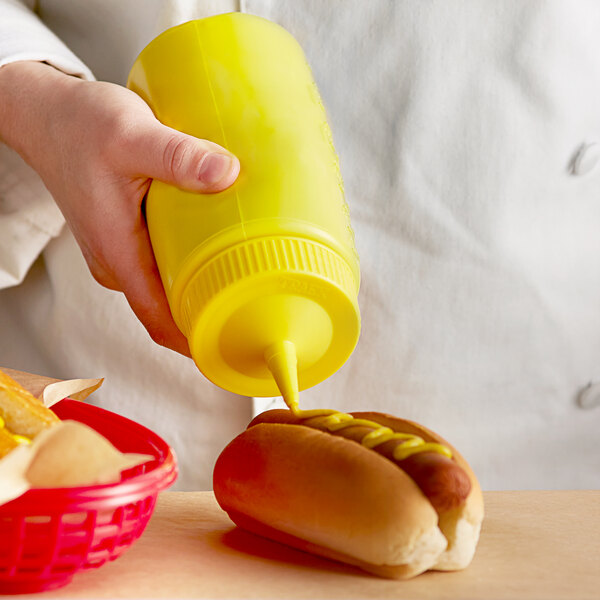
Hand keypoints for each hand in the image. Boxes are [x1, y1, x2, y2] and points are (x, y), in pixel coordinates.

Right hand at [0, 61, 239, 355]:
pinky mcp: (128, 238)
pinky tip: (219, 247)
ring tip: (250, 279)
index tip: (236, 343)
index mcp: (118, 254)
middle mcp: (118, 263)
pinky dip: (191, 264)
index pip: (160, 322)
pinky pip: (163, 264)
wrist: (47, 113)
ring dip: (204, 288)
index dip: (198, 343)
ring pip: (168, 287)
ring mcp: (122, 253)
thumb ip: (178, 156)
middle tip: (261, 306)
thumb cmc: (79, 125)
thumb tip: (227, 174)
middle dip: (213, 315)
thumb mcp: (131, 135)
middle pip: (170, 310)